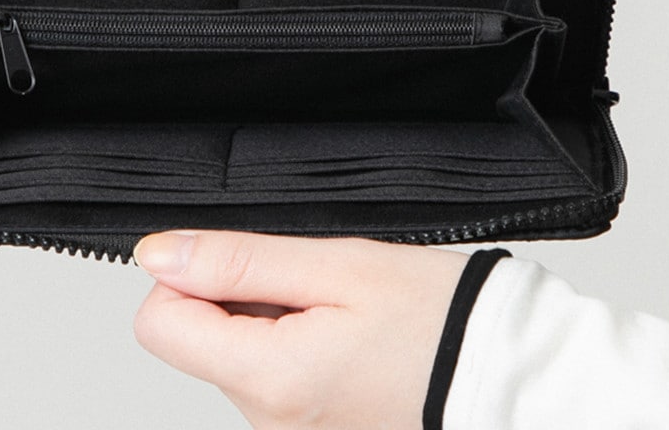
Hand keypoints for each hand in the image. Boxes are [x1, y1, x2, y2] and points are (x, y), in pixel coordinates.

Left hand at [132, 230, 468, 429]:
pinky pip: (274, 376)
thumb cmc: (442, 322)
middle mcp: (268, 422)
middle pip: (200, 338)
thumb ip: (238, 261)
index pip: (158, 324)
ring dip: (275, 320)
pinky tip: (349, 337)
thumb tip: (159, 255)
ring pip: (238, 354)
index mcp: (269, 380)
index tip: (247, 264)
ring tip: (343, 313)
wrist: (510, 375)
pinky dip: (298, 346)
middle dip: (244, 297)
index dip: (190, 279)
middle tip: (318, 287)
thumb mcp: (338, 266)